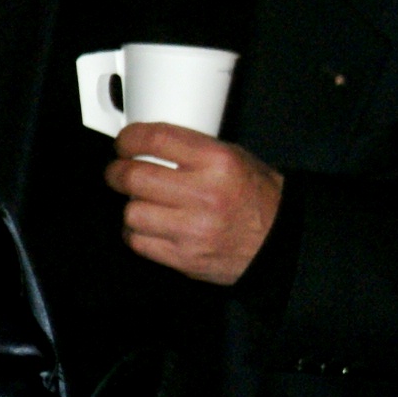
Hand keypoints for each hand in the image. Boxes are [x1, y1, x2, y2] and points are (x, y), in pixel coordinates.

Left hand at [106, 123, 283, 285]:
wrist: (280, 241)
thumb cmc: (255, 196)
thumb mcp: (234, 158)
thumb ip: (190, 149)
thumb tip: (144, 145)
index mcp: (218, 162)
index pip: (157, 140)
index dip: (129, 139)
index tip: (123, 143)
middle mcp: (205, 194)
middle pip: (134, 177)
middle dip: (117, 172)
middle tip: (118, 172)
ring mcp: (193, 229)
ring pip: (131, 212)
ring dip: (131, 205)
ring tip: (142, 202)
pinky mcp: (184, 257)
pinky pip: (138, 241)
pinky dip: (136, 232)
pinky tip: (149, 225)